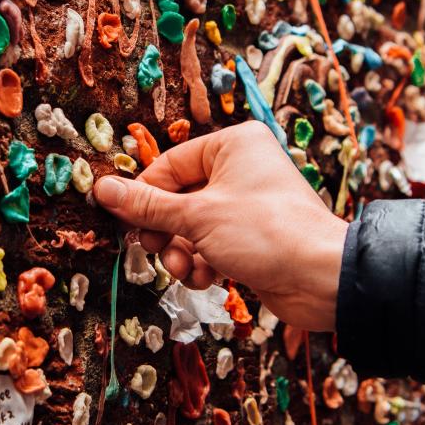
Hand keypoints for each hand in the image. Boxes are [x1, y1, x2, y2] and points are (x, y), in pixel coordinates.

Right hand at [93, 121, 347, 331]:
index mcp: (232, 145)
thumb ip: (147, 206)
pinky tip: (207, 278)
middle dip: (165, 231)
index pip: (169, 165)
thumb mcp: (196, 216)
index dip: (145, 196)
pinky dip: (202, 262)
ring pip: (192, 226)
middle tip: (153, 248)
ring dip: (181, 252)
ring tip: (184, 269)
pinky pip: (211, 245)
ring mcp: (247, 205)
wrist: (322, 279)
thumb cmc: (266, 232)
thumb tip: (102, 189)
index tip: (126, 221)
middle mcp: (241, 169)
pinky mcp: (252, 237)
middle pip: (178, 197)